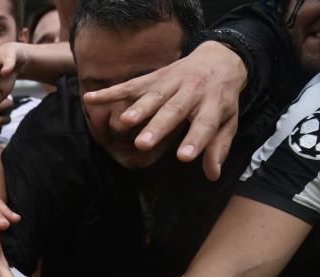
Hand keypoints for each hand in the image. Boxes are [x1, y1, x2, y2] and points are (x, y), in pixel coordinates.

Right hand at [81, 41, 245, 180]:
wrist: (220, 58)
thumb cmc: (221, 98)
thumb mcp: (228, 121)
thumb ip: (218, 147)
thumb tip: (213, 175)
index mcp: (213, 104)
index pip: (205, 124)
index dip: (195, 140)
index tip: (183, 157)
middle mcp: (193, 92)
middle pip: (174, 110)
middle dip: (157, 126)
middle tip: (142, 144)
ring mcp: (171, 83)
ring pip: (153, 97)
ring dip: (138, 109)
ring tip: (124, 123)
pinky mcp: (154, 78)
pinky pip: (130, 85)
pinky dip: (110, 92)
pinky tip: (91, 99)